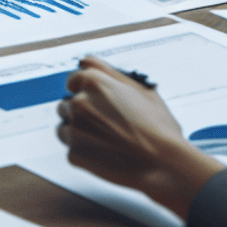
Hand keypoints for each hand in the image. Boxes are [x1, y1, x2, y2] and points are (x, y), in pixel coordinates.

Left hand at [56, 56, 222, 219]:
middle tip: (104, 123)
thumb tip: (91, 64)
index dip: (85, 90)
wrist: (162, 162)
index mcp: (93, 81)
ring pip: (65, 127)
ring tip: (105, 139)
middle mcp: (79, 102)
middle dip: (81, 112)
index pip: (73, 79)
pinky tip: (104, 152)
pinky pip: (71, 150)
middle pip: (66, 103)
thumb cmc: (156, 127)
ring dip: (79, 132)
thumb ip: (110, 72)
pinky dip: (84, 152)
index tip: (93, 99)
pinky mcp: (74, 154)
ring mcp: (75, 129)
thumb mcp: (139, 87)